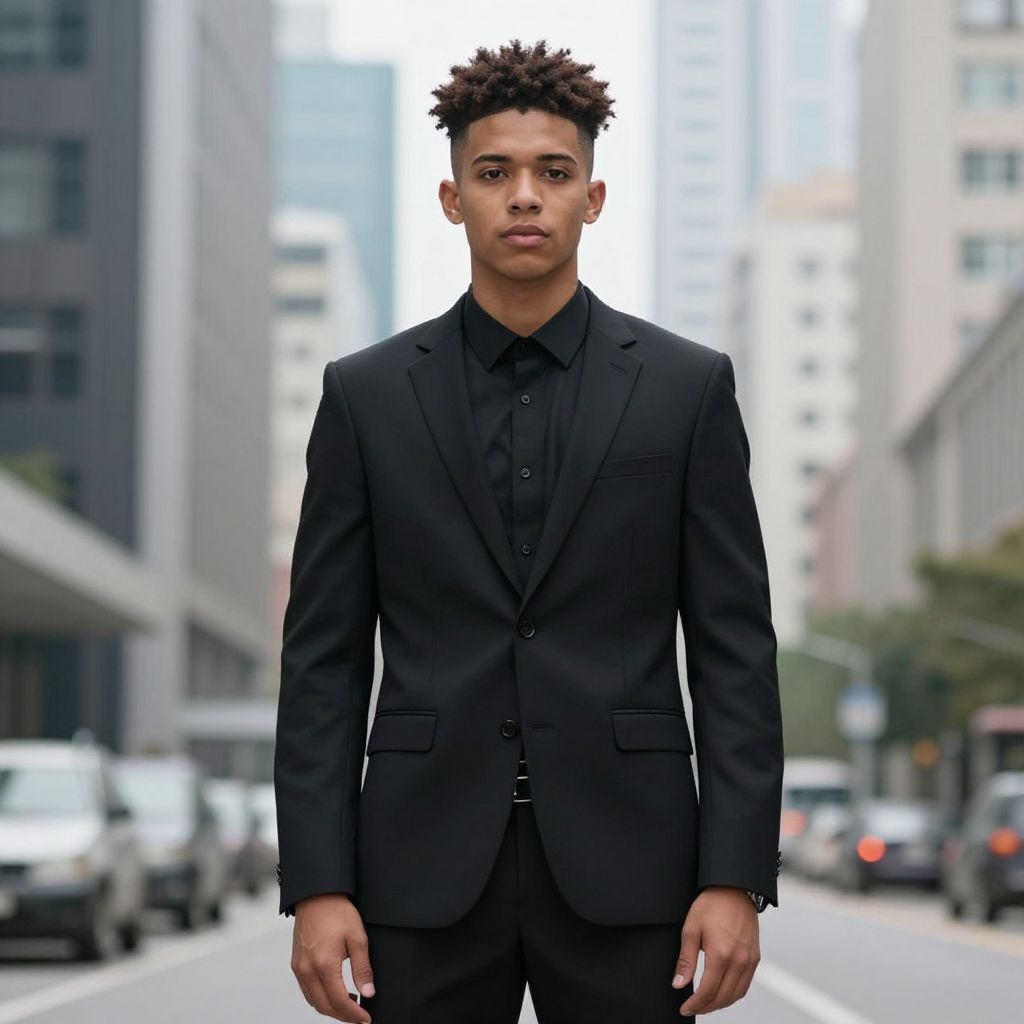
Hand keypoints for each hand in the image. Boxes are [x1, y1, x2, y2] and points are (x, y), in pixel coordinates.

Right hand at [291, 893, 374, 1021]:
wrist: (316, 895)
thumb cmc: (338, 912)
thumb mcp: (357, 937)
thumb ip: (362, 968)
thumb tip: (368, 993)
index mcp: (324, 965)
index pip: (340, 1002)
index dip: (354, 1015)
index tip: (366, 1019)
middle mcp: (308, 970)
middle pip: (325, 1007)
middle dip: (343, 1016)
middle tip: (359, 1016)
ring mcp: (299, 968)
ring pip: (314, 1001)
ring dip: (331, 1008)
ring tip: (350, 1005)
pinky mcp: (296, 964)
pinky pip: (307, 990)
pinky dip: (320, 998)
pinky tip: (334, 991)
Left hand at [672, 886, 759, 1015]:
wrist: (734, 889)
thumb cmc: (711, 905)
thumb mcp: (691, 929)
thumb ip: (685, 960)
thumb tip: (679, 984)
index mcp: (721, 954)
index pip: (708, 991)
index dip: (695, 1004)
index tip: (684, 1008)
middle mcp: (739, 961)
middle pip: (723, 997)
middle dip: (706, 1007)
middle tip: (693, 1007)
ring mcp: (749, 960)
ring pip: (736, 995)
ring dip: (721, 1003)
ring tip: (706, 1003)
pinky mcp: (755, 957)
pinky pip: (745, 985)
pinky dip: (733, 994)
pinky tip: (722, 992)